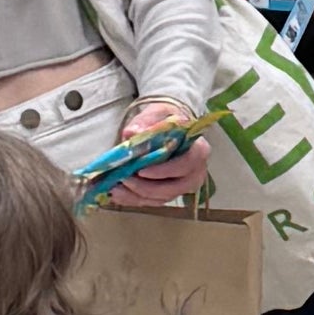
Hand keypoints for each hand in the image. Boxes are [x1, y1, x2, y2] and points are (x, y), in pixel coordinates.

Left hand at [104, 95, 205, 209]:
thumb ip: (146, 122)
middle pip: (171, 188)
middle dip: (144, 186)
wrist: (169, 130)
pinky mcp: (170, 194)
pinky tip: (117, 193)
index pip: (184, 165)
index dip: (164, 171)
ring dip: (135, 195)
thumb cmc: (167, 121)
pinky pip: (151, 202)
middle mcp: (195, 173)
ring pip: (159, 198)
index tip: (141, 171)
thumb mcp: (158, 113)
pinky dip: (133, 199)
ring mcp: (183, 186)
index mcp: (198, 151)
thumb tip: (132, 133)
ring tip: (114, 187)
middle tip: (122, 178)